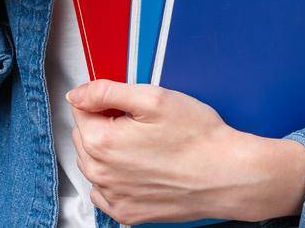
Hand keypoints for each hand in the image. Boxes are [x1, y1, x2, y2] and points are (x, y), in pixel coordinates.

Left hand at [67, 80, 304, 224]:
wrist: (226, 175)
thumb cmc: (197, 137)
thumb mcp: (153, 98)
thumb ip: (106, 91)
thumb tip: (77, 94)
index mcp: (102, 142)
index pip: (80, 109)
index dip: (104, 100)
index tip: (125, 103)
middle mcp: (101, 174)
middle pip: (84, 137)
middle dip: (104, 124)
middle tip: (140, 122)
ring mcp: (114, 197)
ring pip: (93, 164)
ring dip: (108, 151)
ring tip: (143, 145)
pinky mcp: (127, 213)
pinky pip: (105, 192)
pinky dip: (115, 178)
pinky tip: (139, 168)